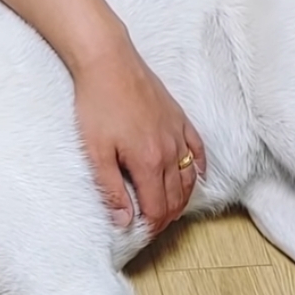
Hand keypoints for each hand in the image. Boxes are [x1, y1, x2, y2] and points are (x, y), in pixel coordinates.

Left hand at [72, 42, 204, 234]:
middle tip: (155, 225)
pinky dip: (199, 167)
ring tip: (171, 209)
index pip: (157, 207)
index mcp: (149, 162)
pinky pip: (198, 149)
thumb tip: (124, 220)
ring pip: (190, 176)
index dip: (152, 225)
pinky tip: (197, 176)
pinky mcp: (179, 118)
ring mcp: (178, 133)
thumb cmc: (97, 105)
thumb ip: (111, 189)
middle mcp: (170, 151)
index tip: (143, 232)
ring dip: (183, 197)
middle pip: (177, 196)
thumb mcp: (95, 153)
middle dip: (167, 216)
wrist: (109, 62)